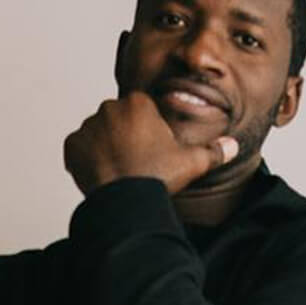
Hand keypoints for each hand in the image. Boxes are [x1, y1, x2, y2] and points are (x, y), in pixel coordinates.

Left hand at [64, 92, 237, 196]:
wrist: (125, 201)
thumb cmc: (157, 178)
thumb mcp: (190, 163)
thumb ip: (212, 152)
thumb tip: (233, 147)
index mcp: (138, 103)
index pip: (141, 113)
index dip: (146, 134)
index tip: (149, 154)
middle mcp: (109, 108)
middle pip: (117, 121)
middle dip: (123, 139)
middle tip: (134, 165)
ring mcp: (88, 126)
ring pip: (97, 135)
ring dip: (104, 149)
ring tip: (118, 173)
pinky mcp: (72, 145)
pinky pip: (78, 149)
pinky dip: (86, 161)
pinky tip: (101, 176)